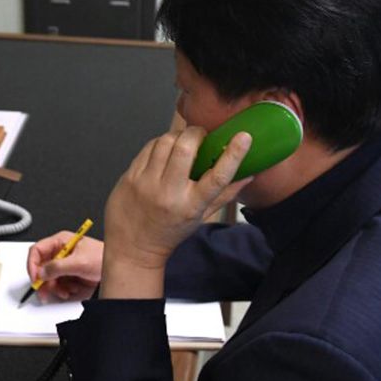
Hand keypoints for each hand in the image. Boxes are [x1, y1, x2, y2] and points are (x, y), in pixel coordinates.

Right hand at [27, 231, 103, 301]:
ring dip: (54, 287)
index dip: (33, 264)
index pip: (37, 250)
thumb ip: (58, 267)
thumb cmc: (103, 258)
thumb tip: (42, 272)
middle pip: (40, 266)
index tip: (35, 278)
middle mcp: (60, 252)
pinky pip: (57, 284)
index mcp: (60, 241)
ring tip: (64, 291)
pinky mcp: (68, 274)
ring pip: (48, 278)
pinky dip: (61, 290)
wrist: (117, 269)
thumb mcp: (80, 262)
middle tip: (43, 292)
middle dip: (42, 281)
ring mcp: (63, 264)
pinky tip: (70, 290)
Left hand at [100, 127, 252, 298]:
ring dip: (178, 135)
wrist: (133, 247)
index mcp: (192, 206)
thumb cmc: (170, 232)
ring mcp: (146, 184)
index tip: (243, 137)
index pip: (217, 177)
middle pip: (186, 149)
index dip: (233, 154)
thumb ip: (225, 195)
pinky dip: (160, 142)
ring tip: (183, 142)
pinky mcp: (130, 177)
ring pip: (165, 142)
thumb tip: (250, 175)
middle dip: (196, 134)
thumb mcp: (200, 217)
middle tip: (201, 135)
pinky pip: (149, 148)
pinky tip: (165, 149)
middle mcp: (169, 193)